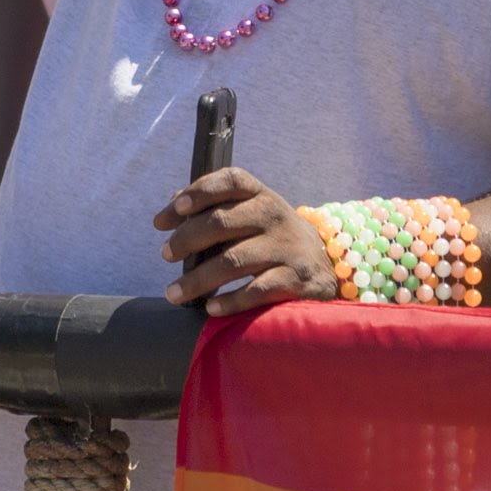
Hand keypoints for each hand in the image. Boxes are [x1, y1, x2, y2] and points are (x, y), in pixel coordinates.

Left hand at [155, 165, 338, 314]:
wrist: (326, 264)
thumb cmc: (272, 237)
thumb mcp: (251, 215)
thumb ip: (215, 207)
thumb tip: (173, 205)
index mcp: (260, 195)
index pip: (231, 181)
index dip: (200, 191)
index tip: (174, 210)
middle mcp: (274, 216)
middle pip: (222, 221)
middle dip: (187, 239)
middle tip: (165, 254)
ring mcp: (285, 248)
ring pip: (233, 261)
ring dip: (197, 279)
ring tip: (174, 294)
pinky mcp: (295, 279)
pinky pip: (256, 291)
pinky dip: (230, 301)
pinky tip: (210, 309)